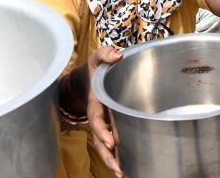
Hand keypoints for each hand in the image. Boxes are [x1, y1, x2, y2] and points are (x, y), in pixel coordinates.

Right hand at [87, 47, 123, 176]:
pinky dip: (120, 155)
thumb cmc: (96, 69)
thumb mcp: (98, 58)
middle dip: (107, 155)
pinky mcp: (112, 126)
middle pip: (99, 140)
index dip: (102, 131)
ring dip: (113, 160)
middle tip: (118, 169)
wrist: (90, 78)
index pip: (96, 120)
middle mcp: (99, 117)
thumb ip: (106, 54)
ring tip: (123, 173)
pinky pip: (114, 143)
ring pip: (106, 146)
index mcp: (95, 103)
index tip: (110, 142)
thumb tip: (117, 54)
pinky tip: (129, 167)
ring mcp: (105, 124)